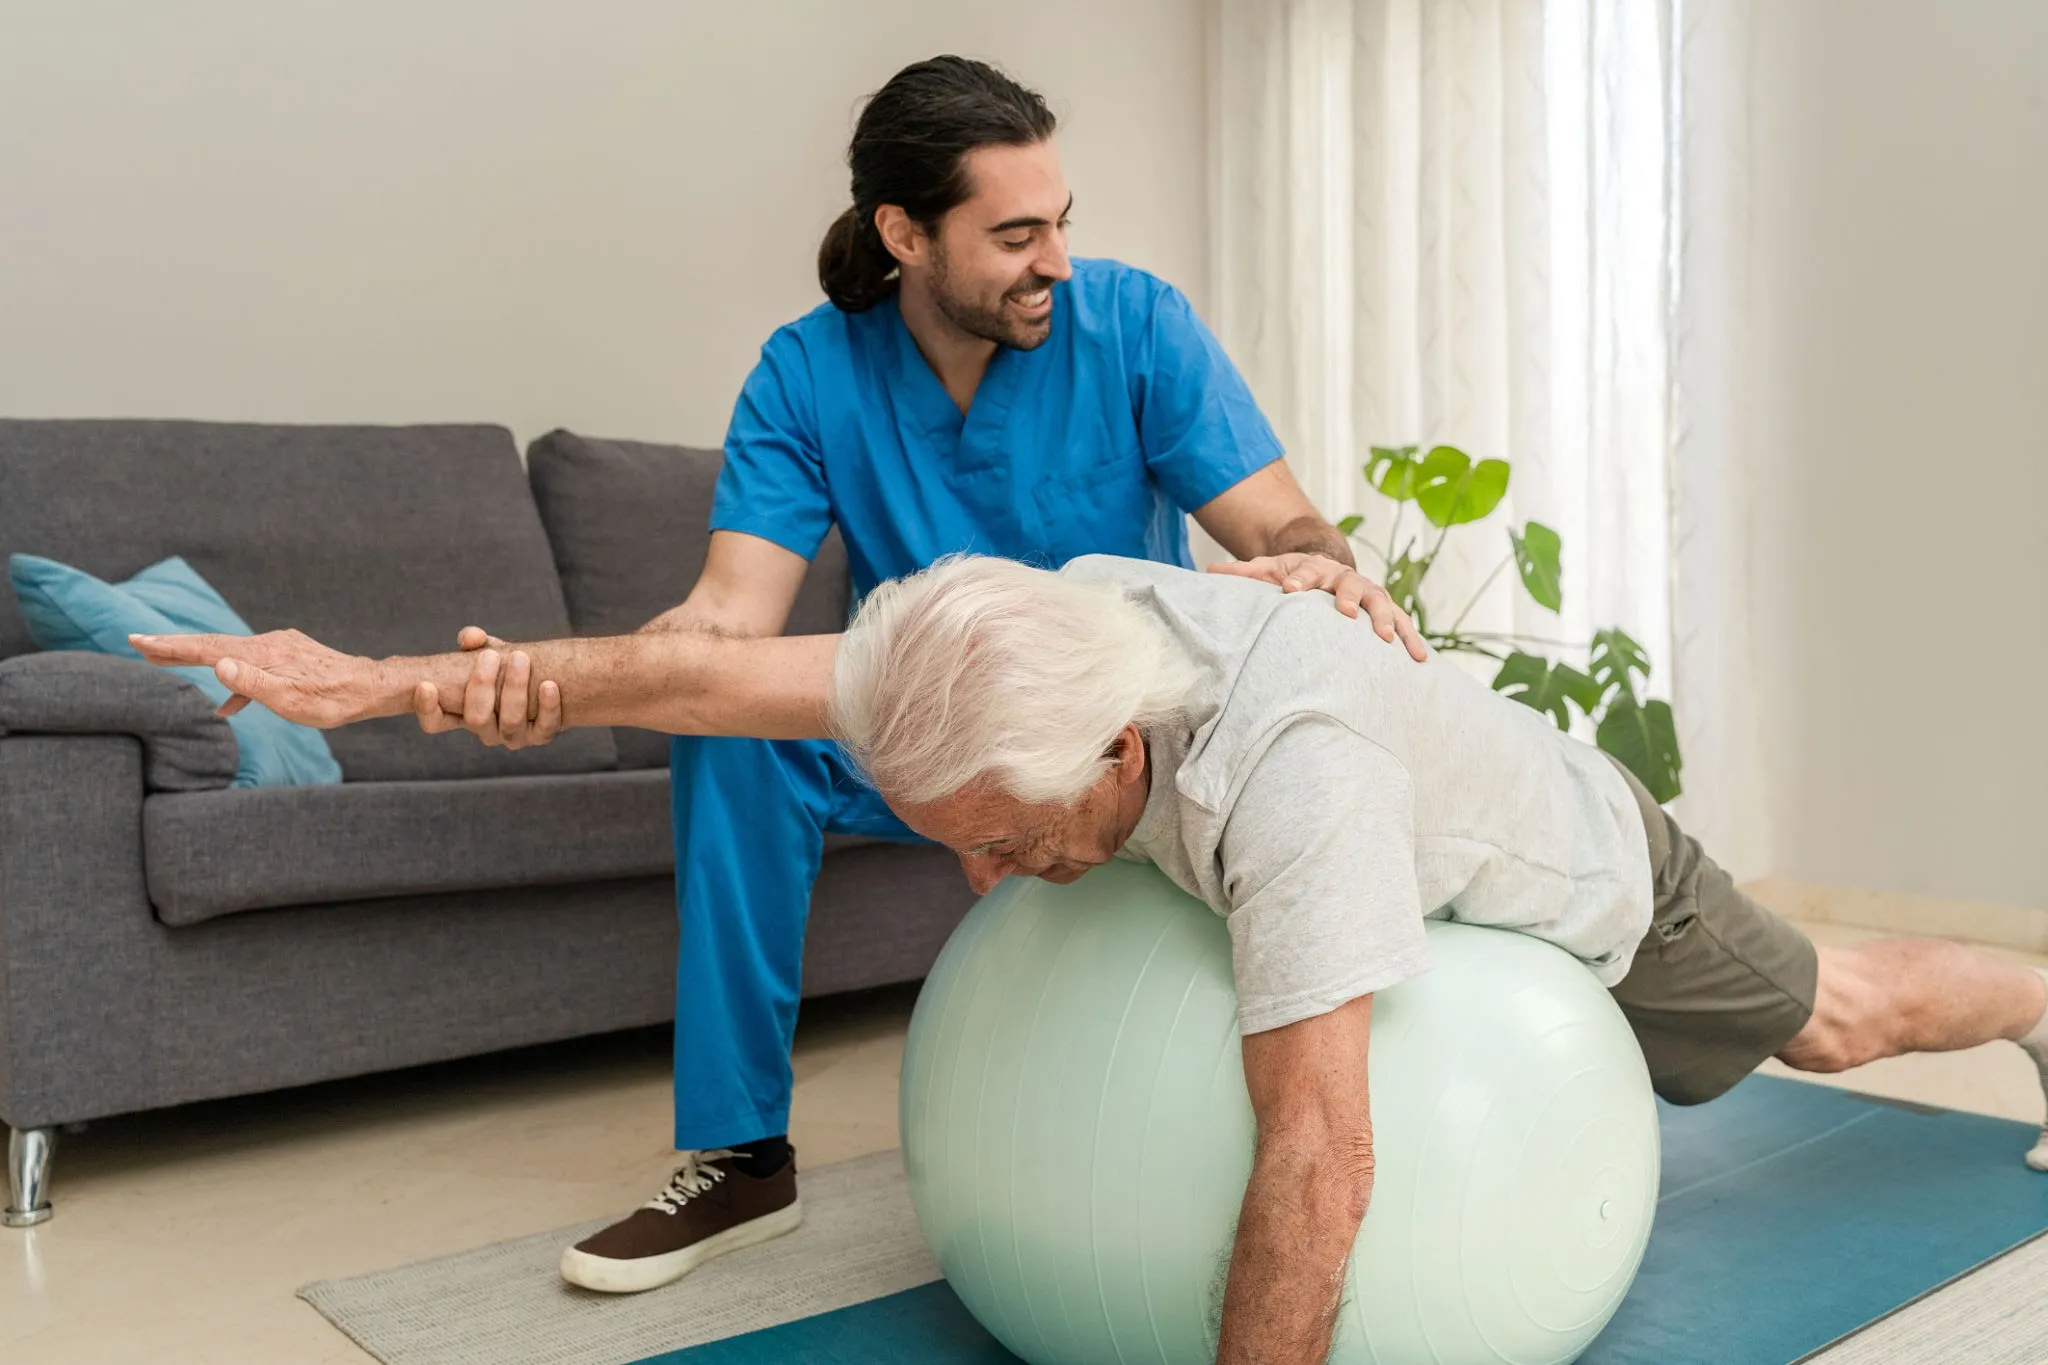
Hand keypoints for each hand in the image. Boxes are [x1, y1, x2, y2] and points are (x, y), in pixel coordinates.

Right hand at [129, 629, 393, 726]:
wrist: (372, 687)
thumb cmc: (334, 699)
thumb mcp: (291, 699)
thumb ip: (253, 683)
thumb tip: (219, 666)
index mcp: (262, 654)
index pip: (207, 648)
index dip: (171, 646)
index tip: (137, 640)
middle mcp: (268, 644)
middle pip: (213, 645)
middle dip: (175, 646)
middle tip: (138, 643)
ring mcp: (279, 648)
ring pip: (230, 652)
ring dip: (200, 658)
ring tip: (168, 662)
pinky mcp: (290, 656)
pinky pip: (251, 665)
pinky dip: (234, 679)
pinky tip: (229, 703)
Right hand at [411, 626, 563, 748]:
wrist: (546, 677)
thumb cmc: (505, 664)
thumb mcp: (486, 650)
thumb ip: (473, 641)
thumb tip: (472, 638)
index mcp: (462, 714)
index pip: (435, 723)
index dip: (427, 709)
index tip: (426, 684)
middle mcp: (485, 730)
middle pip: (475, 719)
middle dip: (481, 686)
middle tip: (490, 655)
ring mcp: (512, 736)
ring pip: (509, 724)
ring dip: (515, 691)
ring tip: (520, 659)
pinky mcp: (540, 735)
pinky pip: (544, 730)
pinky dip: (548, 708)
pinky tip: (549, 684)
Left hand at [1207, 554, 1428, 660]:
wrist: (1327, 565)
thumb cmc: (1294, 575)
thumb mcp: (1269, 570)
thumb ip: (1243, 574)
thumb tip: (1207, 571)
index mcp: (1314, 569)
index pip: (1305, 572)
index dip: (1299, 579)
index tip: (1289, 589)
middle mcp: (1345, 578)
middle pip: (1347, 584)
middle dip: (1346, 596)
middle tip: (1343, 611)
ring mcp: (1368, 593)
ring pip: (1380, 602)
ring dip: (1385, 619)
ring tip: (1387, 638)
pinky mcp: (1384, 611)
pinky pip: (1402, 623)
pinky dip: (1411, 639)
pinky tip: (1420, 659)